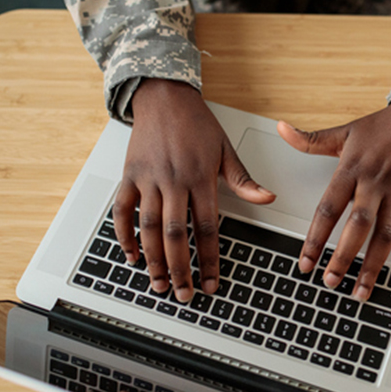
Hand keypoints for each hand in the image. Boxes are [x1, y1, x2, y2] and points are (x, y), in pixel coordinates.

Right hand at [114, 79, 274, 301]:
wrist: (164, 97)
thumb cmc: (197, 124)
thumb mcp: (226, 150)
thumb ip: (244, 179)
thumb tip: (268, 198)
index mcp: (200, 177)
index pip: (206, 228)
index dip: (208, 259)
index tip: (210, 283)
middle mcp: (173, 180)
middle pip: (175, 234)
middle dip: (179, 268)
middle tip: (183, 294)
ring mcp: (148, 179)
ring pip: (147, 227)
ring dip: (152, 259)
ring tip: (159, 283)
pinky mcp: (129, 175)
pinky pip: (122, 210)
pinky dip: (123, 235)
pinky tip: (130, 255)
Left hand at [277, 97, 390, 300]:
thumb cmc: (383, 125)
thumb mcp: (345, 131)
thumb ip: (310, 139)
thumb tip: (280, 129)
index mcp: (352, 169)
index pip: (329, 208)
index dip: (315, 238)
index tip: (305, 262)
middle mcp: (375, 183)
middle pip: (357, 226)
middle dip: (342, 257)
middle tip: (329, 282)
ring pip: (385, 236)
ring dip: (373, 267)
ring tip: (359, 292)